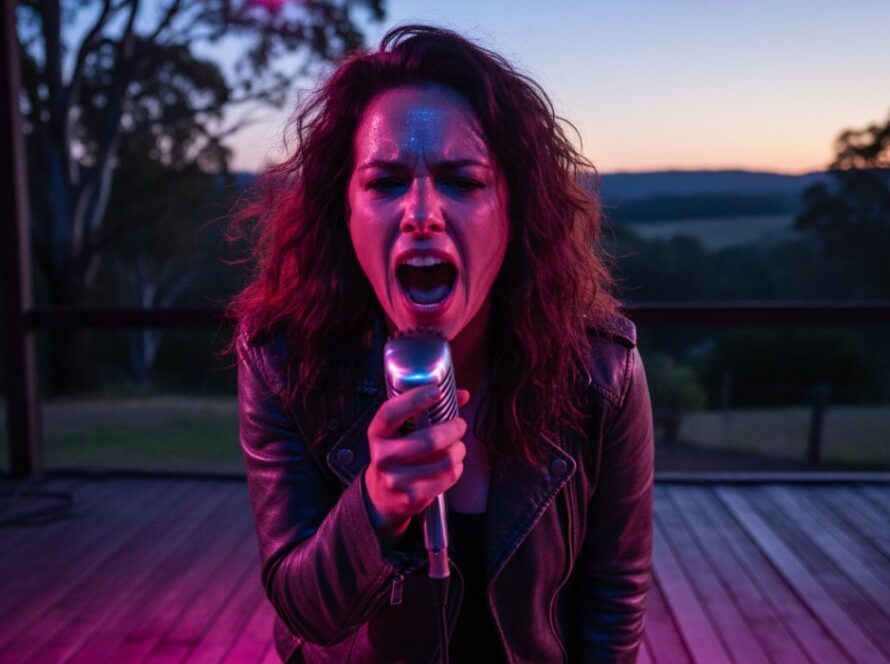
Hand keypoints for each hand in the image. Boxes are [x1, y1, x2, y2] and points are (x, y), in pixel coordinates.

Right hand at [363, 386, 470, 543]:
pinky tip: (451, 465)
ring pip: (444, 460)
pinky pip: (447, 478)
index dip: (415, 400)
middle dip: (453, 429)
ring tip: (457, 447)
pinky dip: (456, 468)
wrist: (382, 495)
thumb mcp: (400, 430)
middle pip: (429, 440)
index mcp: (377, 434)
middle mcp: (383, 457)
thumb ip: (427, 409)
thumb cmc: (396, 454)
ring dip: (458, 450)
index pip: (391, 412)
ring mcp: (396, 479)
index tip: (436, 391)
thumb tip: (463, 395)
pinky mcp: (411, 497)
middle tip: (459, 425)